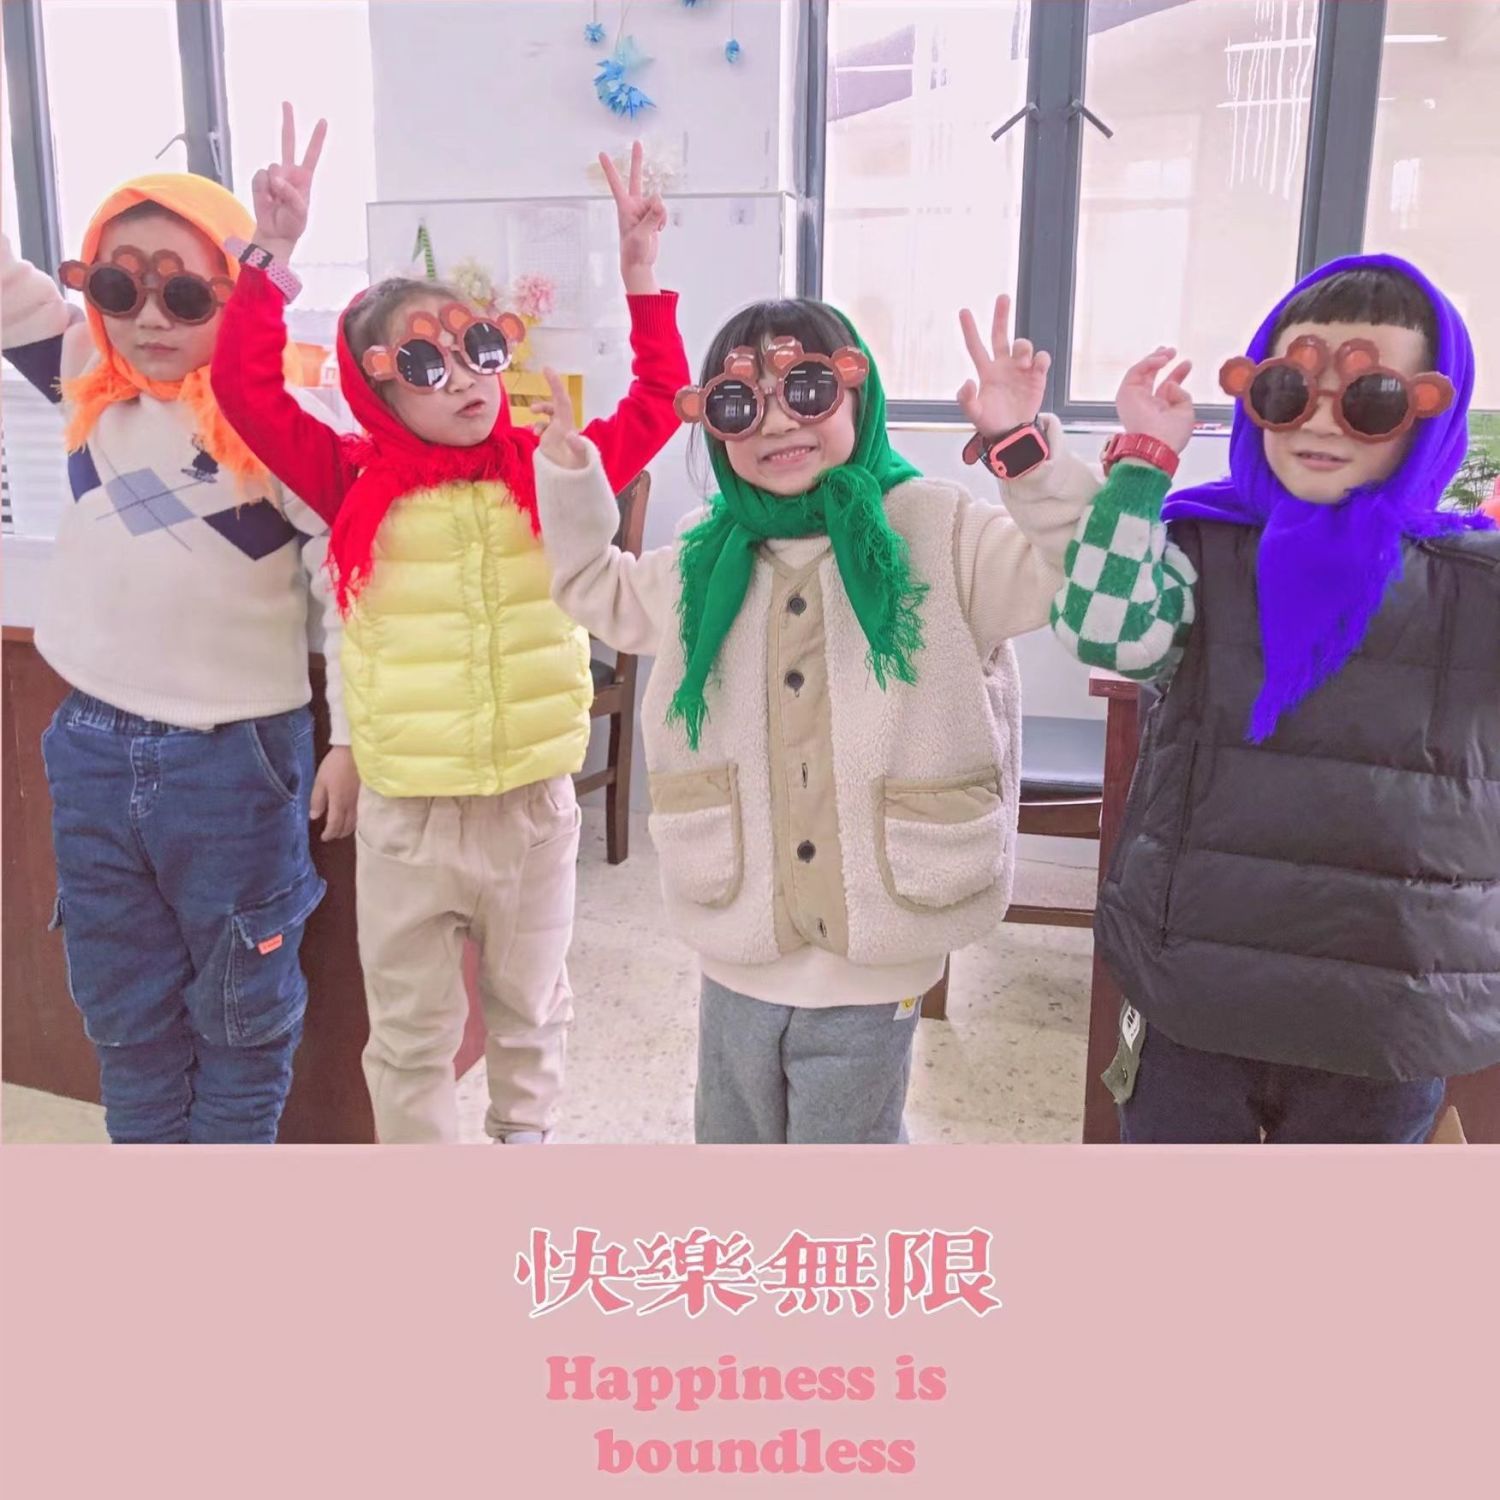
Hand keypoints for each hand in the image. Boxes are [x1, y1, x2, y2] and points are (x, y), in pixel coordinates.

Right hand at [250, 102, 326, 263]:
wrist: (276, 233)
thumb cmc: (293, 223)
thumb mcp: (300, 212)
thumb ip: (291, 194)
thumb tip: (276, 178)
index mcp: (304, 178)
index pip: (312, 154)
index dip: (317, 138)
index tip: (323, 121)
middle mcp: (288, 172)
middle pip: (288, 142)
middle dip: (288, 122)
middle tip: (287, 102)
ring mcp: (273, 175)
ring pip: (272, 167)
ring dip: (275, 186)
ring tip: (277, 201)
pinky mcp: (260, 181)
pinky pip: (260, 178)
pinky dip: (263, 190)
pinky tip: (267, 200)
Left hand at [309, 745, 358, 840]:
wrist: (355, 751)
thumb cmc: (335, 765)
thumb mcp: (320, 781)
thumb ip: (317, 800)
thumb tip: (314, 816)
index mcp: (339, 803)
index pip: (335, 825)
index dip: (329, 833)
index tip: (323, 837)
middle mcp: (351, 806)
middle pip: (347, 826)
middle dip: (339, 833)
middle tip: (332, 834)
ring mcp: (361, 801)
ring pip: (356, 822)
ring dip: (348, 828)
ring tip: (341, 828)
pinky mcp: (367, 795)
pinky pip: (362, 814)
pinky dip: (356, 820)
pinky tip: (353, 817)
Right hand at [534, 368, 589, 469]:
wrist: (572, 478)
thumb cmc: (578, 468)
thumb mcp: (579, 457)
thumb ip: (576, 446)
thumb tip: (569, 434)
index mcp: (568, 424)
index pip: (561, 400)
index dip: (555, 384)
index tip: (546, 369)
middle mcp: (562, 425)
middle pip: (554, 405)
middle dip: (544, 402)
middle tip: (532, 408)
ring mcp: (555, 432)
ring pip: (547, 415)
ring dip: (539, 413)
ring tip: (533, 424)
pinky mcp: (549, 440)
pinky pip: (541, 427)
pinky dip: (536, 427)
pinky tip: (535, 435)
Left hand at [599, 141, 665, 295]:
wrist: (639, 264)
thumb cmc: (633, 251)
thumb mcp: (641, 235)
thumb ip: (651, 217)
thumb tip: (660, 200)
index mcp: (624, 207)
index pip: (616, 184)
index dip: (609, 169)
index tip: (601, 153)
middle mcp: (633, 205)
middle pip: (637, 179)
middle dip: (637, 161)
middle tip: (637, 142)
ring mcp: (643, 210)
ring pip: (657, 202)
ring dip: (659, 215)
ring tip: (654, 230)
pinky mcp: (652, 216)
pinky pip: (662, 211)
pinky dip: (663, 220)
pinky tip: (658, 230)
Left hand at [956, 294, 1050, 435]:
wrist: (1013, 434)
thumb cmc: (991, 423)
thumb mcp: (974, 414)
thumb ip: (966, 399)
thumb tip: (968, 381)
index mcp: (986, 372)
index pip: (976, 347)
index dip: (970, 329)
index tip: (963, 311)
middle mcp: (1003, 366)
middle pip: (1001, 335)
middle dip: (1001, 315)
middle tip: (1003, 297)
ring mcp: (1020, 369)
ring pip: (1023, 345)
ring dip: (1023, 347)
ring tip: (1022, 362)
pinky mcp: (1037, 376)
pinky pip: (1041, 359)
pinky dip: (1040, 358)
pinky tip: (1036, 365)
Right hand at [1115, 347, 1195, 453]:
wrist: (1155, 443)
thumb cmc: (1170, 434)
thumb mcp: (1186, 411)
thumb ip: (1181, 395)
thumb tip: (1171, 384)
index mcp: (1158, 410)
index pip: (1165, 388)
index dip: (1177, 374)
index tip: (1187, 364)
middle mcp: (1144, 404)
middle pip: (1151, 377)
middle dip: (1160, 362)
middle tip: (1171, 351)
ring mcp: (1133, 398)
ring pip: (1141, 372)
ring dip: (1155, 359)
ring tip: (1169, 353)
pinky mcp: (1125, 393)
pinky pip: (1135, 371)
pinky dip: (1149, 363)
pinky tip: (1161, 360)